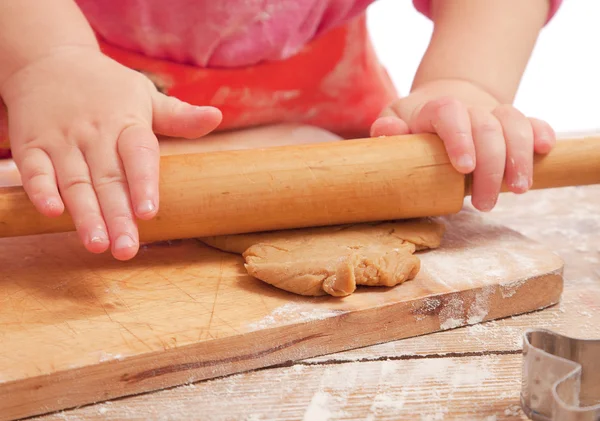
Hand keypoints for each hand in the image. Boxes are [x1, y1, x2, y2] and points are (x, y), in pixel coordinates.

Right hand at [1, 46, 221, 259]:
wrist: (48, 60)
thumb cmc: (107, 87)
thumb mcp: (145, 95)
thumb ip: (178, 117)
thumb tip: (216, 117)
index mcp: (126, 123)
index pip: (138, 154)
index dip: (144, 183)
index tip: (149, 213)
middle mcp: (94, 134)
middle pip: (108, 179)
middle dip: (117, 217)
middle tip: (126, 250)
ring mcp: (61, 140)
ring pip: (74, 182)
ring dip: (85, 215)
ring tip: (98, 245)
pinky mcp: (31, 146)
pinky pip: (34, 170)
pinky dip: (40, 191)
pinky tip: (51, 213)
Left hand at [370, 80, 555, 211]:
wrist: (444, 101)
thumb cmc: (414, 122)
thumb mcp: (395, 120)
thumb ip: (387, 129)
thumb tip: (387, 133)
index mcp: (436, 109)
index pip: (449, 114)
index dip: (459, 138)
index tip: (463, 168)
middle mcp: (468, 108)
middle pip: (487, 127)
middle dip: (491, 167)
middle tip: (485, 205)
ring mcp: (492, 113)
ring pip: (514, 123)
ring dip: (520, 157)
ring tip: (518, 190)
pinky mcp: (511, 122)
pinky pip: (532, 121)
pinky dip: (541, 133)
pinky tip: (545, 150)